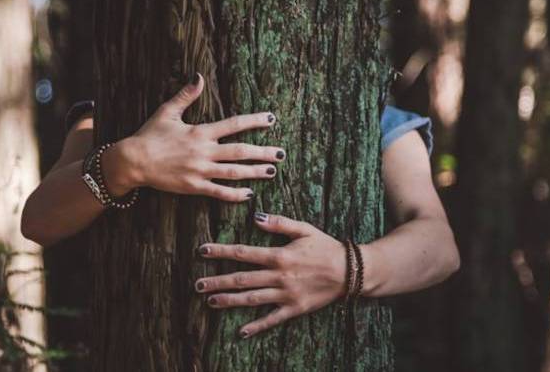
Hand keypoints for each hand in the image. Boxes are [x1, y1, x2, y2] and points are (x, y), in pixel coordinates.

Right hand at [104, 74, 284, 200]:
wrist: (133, 161)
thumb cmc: (149, 135)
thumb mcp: (167, 111)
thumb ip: (186, 95)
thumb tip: (199, 76)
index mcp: (200, 132)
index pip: (234, 124)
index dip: (254, 121)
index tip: (271, 119)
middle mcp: (204, 152)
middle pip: (240, 151)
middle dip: (263, 152)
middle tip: (281, 154)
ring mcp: (200, 171)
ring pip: (234, 172)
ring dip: (254, 172)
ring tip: (271, 172)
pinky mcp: (193, 187)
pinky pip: (218, 192)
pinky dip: (234, 194)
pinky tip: (248, 194)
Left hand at [195, 212, 349, 338]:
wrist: (351, 271)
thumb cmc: (326, 247)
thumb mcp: (305, 229)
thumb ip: (280, 223)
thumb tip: (256, 217)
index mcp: (279, 256)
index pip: (244, 253)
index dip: (222, 251)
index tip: (203, 251)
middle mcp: (279, 276)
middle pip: (242, 279)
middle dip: (218, 281)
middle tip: (198, 284)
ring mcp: (286, 295)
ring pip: (252, 299)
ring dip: (230, 301)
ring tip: (211, 302)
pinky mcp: (295, 308)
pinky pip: (273, 319)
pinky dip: (257, 326)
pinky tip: (241, 331)